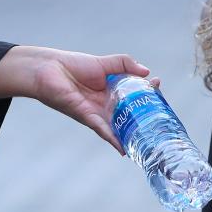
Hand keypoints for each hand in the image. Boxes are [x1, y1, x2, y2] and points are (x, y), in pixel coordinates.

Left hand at [0, 45, 156, 154]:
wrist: (47, 69)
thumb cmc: (72, 65)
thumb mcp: (103, 63)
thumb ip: (124, 64)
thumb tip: (147, 72)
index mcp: (112, 90)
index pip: (135, 94)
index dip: (148, 92)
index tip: (160, 87)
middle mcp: (107, 105)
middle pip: (131, 112)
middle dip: (147, 116)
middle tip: (164, 117)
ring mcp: (98, 113)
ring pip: (120, 125)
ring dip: (134, 132)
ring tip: (152, 140)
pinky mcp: (87, 117)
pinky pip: (103, 130)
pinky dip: (113, 138)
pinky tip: (125, 148)